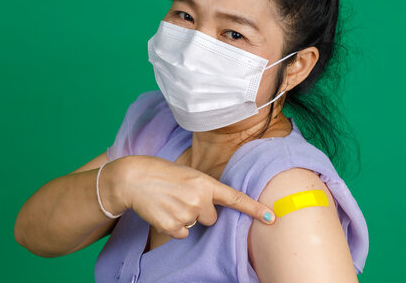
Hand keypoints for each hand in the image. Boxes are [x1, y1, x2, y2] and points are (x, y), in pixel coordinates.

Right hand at [117, 155, 276, 238]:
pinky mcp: (172, 227)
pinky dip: (174, 226)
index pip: (235, 197)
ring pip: (195, 225)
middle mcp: (199, 200)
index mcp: (205, 183)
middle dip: (201, 211)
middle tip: (182, 198)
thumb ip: (204, 189)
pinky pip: (181, 234)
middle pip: (211, 218)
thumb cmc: (161, 172)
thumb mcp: (188, 174)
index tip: (271, 217)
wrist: (133, 178)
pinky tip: (163, 211)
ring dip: (185, 217)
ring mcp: (186, 214)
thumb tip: (211, 208)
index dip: (254, 208)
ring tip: (169, 202)